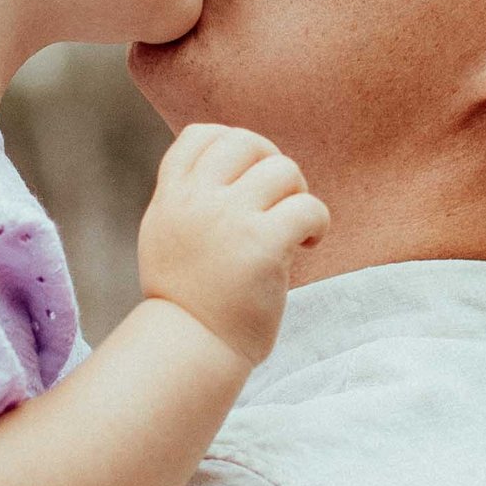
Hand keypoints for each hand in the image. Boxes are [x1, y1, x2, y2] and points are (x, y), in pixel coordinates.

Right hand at [136, 123, 327, 368]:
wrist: (189, 350)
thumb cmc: (187, 300)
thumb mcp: (168, 235)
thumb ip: (190, 198)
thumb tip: (234, 161)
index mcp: (171, 197)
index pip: (201, 135)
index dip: (233, 143)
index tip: (249, 176)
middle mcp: (195, 201)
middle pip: (247, 142)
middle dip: (272, 164)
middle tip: (279, 202)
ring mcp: (228, 220)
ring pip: (283, 170)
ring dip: (298, 194)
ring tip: (294, 228)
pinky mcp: (262, 245)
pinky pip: (308, 207)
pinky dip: (318, 223)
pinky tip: (309, 244)